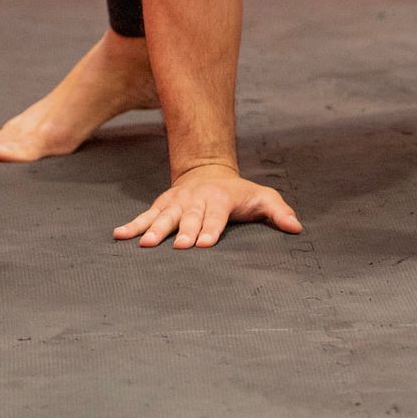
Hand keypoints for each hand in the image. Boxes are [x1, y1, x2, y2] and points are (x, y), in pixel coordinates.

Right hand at [112, 162, 303, 249]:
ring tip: (144, 244)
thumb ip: (279, 211)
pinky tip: (119, 236)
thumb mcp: (262, 197)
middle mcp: (197, 200)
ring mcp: (177, 202)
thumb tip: (297, 227)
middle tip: (179, 246)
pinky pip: (146, 215)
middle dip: (184, 230)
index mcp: (221, 199)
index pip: (216, 215)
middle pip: (190, 216)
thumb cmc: (240, 193)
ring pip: (165, 215)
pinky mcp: (163, 205)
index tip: (204, 243)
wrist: (209, 171)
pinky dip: (132, 225)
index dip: (211, 229)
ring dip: (154, 229)